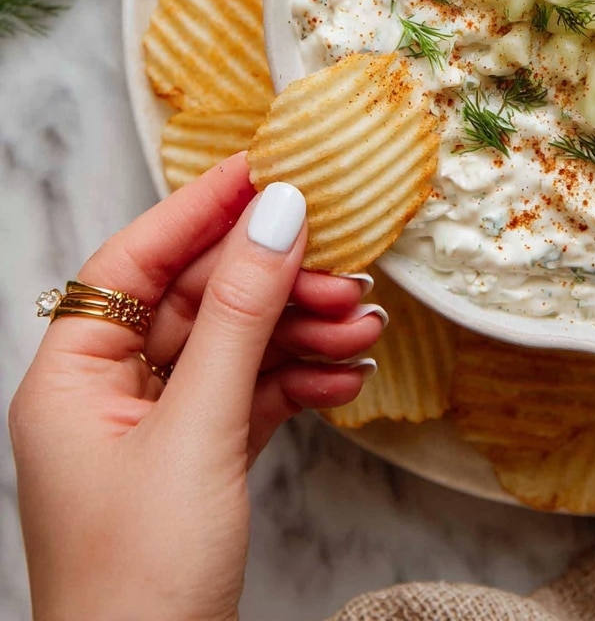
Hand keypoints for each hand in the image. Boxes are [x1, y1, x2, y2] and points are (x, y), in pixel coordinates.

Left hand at [9, 154, 383, 620]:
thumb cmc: (140, 580)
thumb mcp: (197, 432)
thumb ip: (241, 317)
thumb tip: (277, 216)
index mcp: (73, 375)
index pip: (136, 261)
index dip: (199, 210)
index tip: (265, 169)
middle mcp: (110, 390)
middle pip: (201, 302)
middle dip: (278, 288)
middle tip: (348, 276)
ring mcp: (159, 425)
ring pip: (238, 347)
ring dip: (304, 335)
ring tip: (367, 332)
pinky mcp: (201, 458)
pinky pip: (255, 393)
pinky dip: (302, 382)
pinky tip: (348, 379)